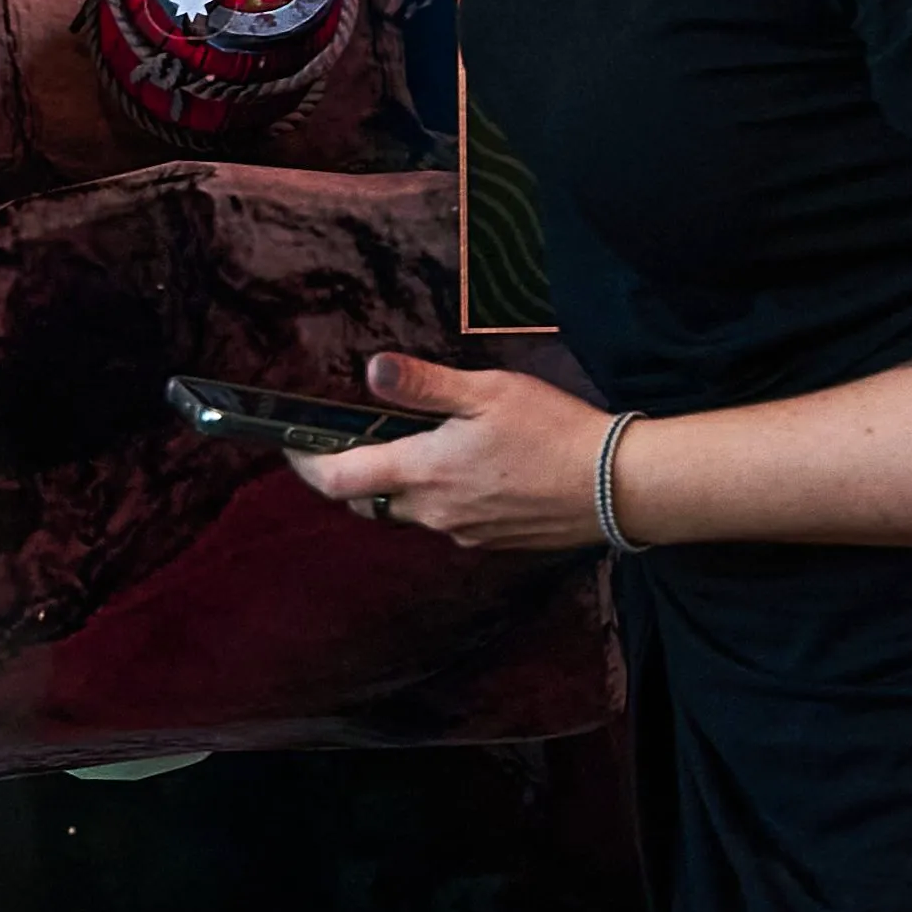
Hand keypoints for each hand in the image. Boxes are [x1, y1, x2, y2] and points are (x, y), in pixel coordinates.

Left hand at [302, 353, 610, 556]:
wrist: (618, 486)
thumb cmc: (555, 433)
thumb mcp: (487, 392)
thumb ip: (424, 385)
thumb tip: (372, 369)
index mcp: (424, 473)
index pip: (338, 479)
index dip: (306, 463)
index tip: (292, 444)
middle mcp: (435, 513)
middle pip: (370, 499)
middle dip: (356, 473)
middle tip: (363, 437)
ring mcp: (463, 533)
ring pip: (411, 512)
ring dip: (405, 485)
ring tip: (428, 447)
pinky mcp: (491, 541)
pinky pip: (449, 521)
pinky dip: (444, 498)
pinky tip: (475, 471)